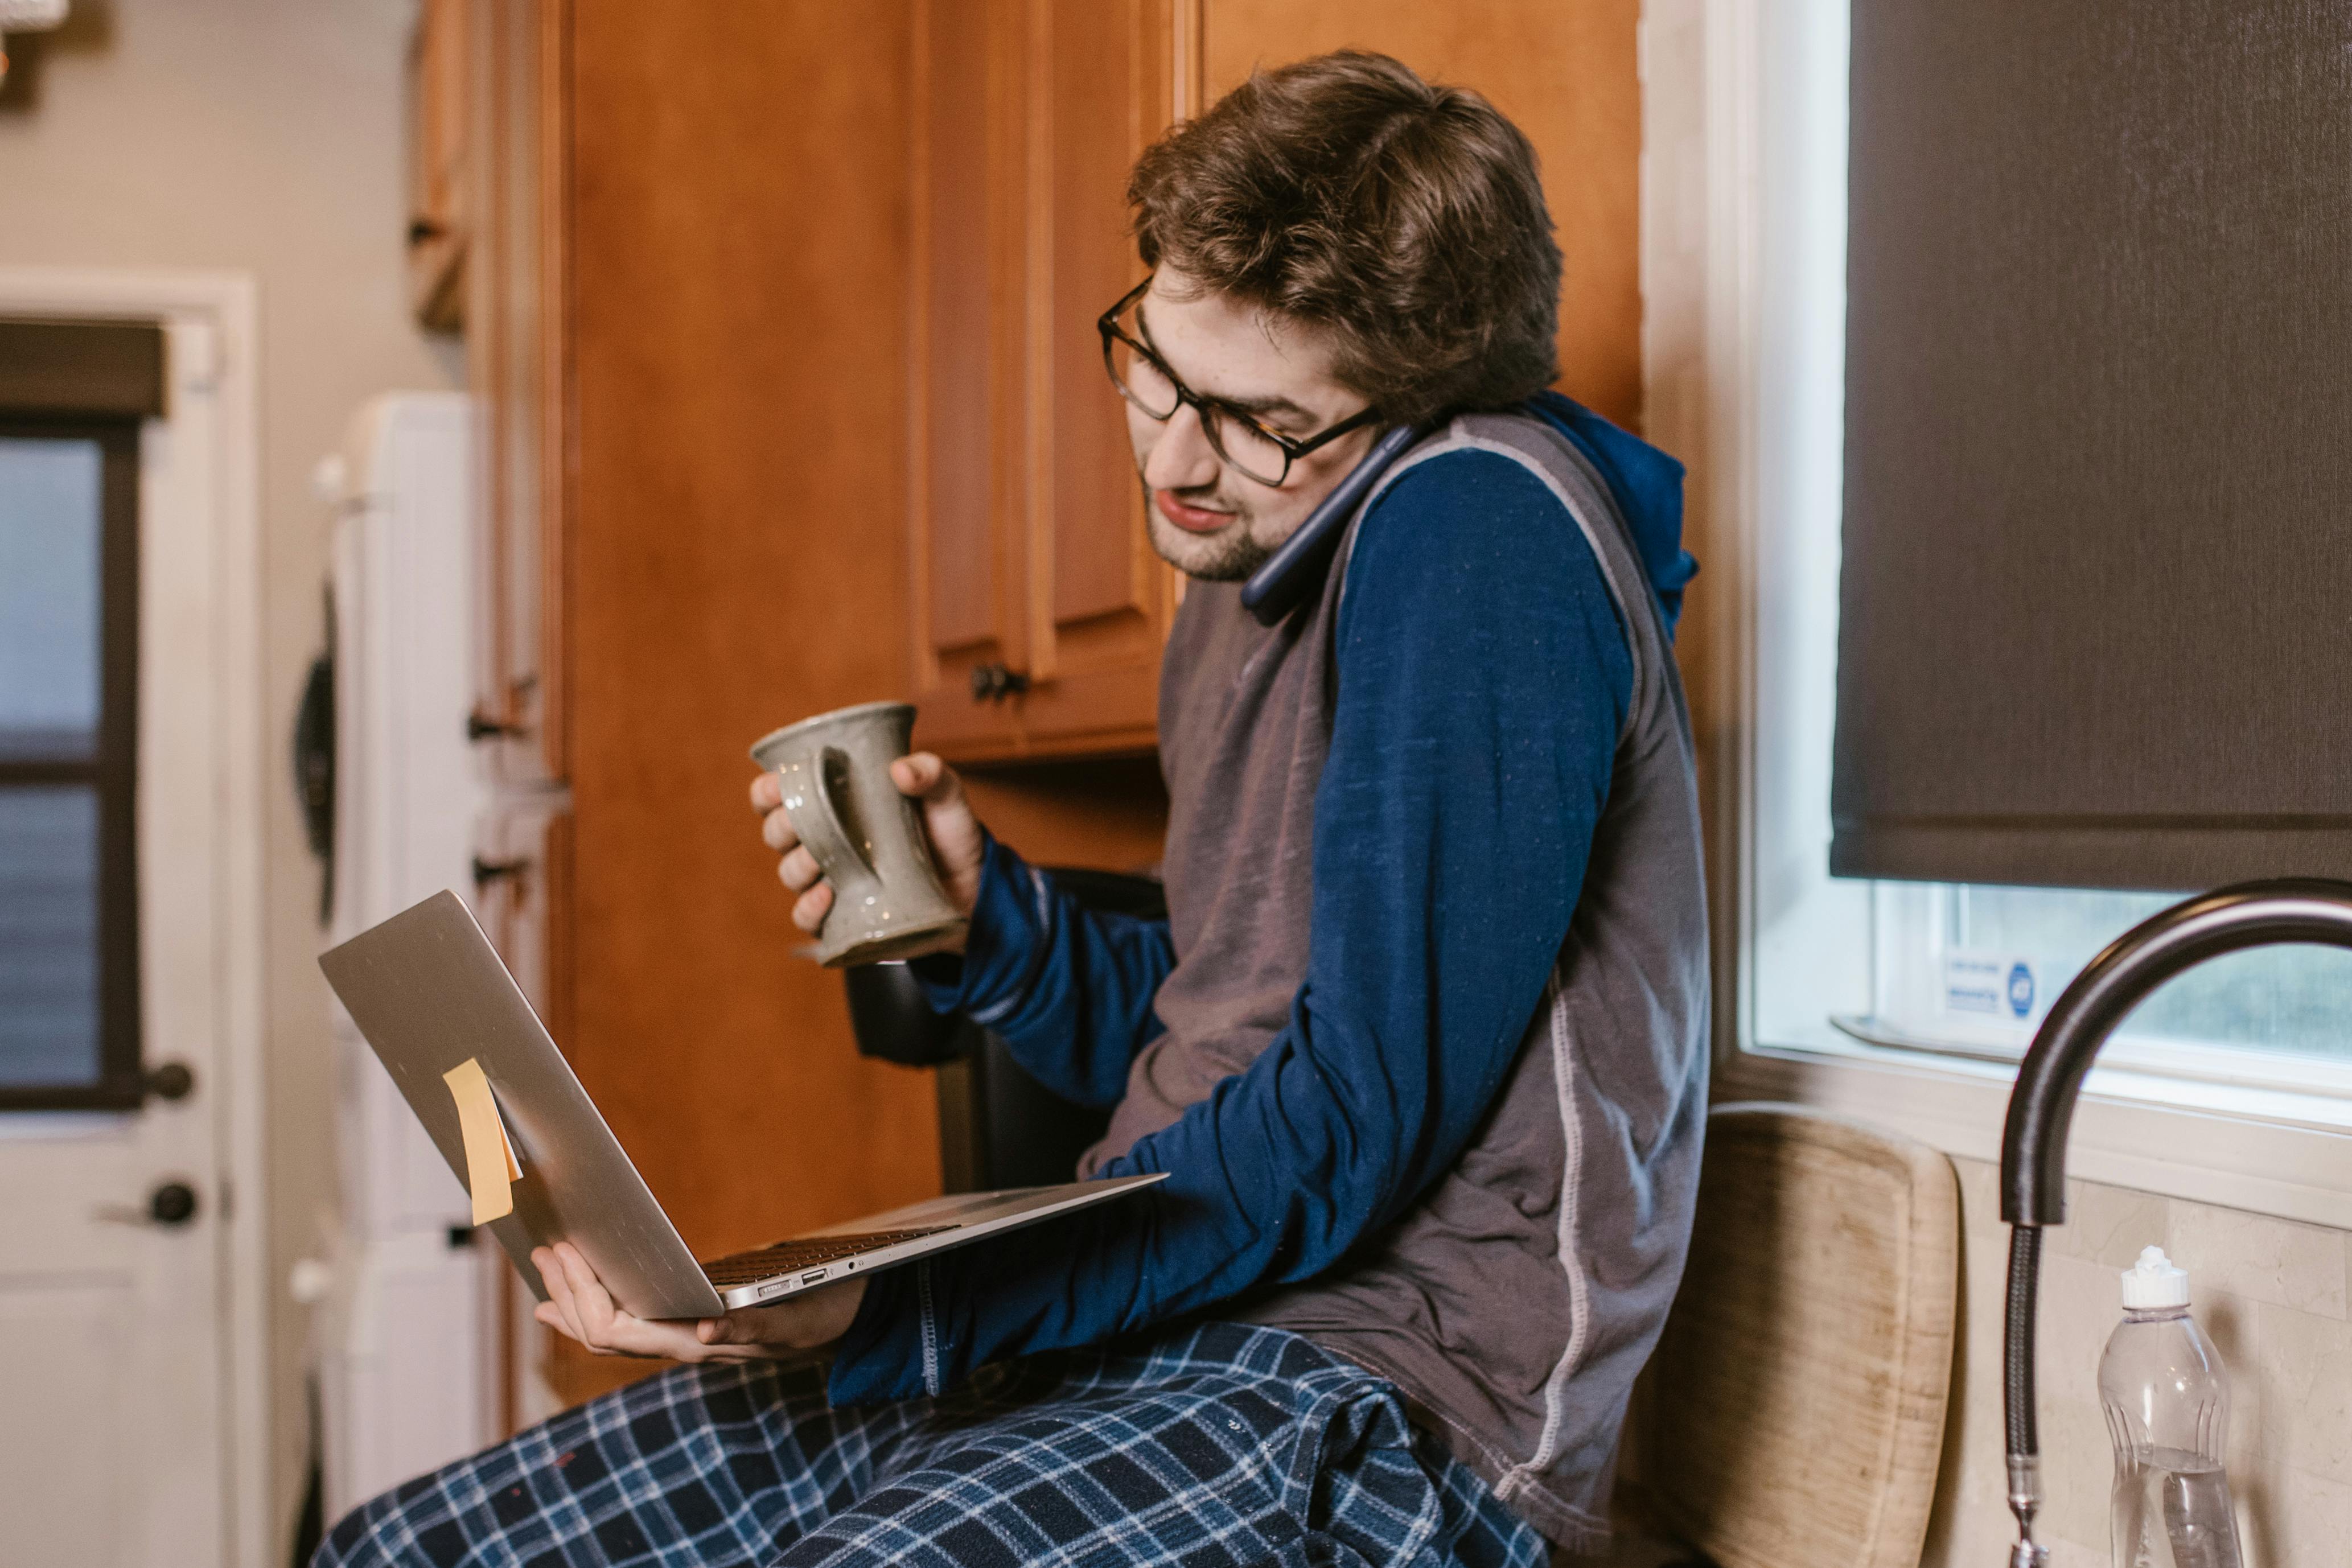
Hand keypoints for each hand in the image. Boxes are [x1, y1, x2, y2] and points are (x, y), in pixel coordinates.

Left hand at [530, 1241, 866, 1362]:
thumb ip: (751, 1328)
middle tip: (544, 1251)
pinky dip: (597, 1307)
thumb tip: (705, 1334)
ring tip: (549, 1273)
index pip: (615, 1331)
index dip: (581, 1294)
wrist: (850, 1326)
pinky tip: (584, 1294)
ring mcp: (683, 1341)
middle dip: (567, 1292)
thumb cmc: (824, 1315)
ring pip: (610, 1332)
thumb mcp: (794, 1316)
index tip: (565, 1251)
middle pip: (601, 1333)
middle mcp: (681, 1347)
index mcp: (696, 1345)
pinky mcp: (690, 1328)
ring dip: (574, 1300)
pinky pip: (630, 1324)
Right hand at [749, 751, 983, 943]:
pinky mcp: (842, 917)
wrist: (973, 887)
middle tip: (801, 821)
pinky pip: (807, 918)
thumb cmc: (950, 835)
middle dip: (781, 826)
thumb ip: (930, 773)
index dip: (769, 790)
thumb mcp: (947, 797)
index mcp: (835, 805)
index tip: (779, 784)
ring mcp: (831, 880)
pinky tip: (827, 895)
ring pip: (789, 873)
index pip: (780, 794)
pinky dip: (809, 908)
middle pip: (777, 833)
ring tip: (821, 861)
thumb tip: (900, 770)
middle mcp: (825, 842)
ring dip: (797, 865)